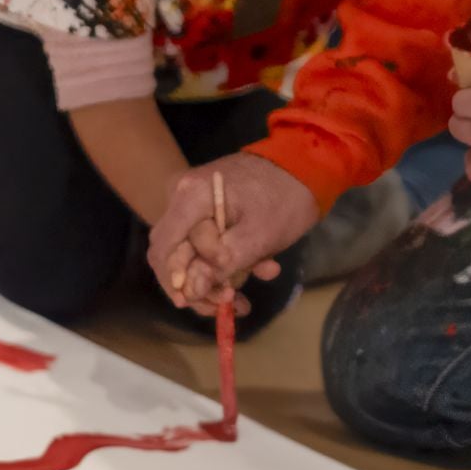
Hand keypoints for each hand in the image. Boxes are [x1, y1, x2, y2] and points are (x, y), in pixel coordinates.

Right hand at [148, 152, 317, 315]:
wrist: (306, 166)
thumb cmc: (284, 198)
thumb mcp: (259, 236)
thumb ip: (221, 265)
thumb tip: (189, 292)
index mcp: (191, 196)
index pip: (164, 247)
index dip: (176, 280)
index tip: (202, 301)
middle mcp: (182, 196)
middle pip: (175, 254)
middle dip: (201, 285)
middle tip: (230, 303)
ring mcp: (194, 203)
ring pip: (191, 254)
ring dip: (217, 279)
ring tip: (244, 298)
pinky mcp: (208, 211)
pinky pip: (206, 245)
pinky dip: (227, 264)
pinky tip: (257, 273)